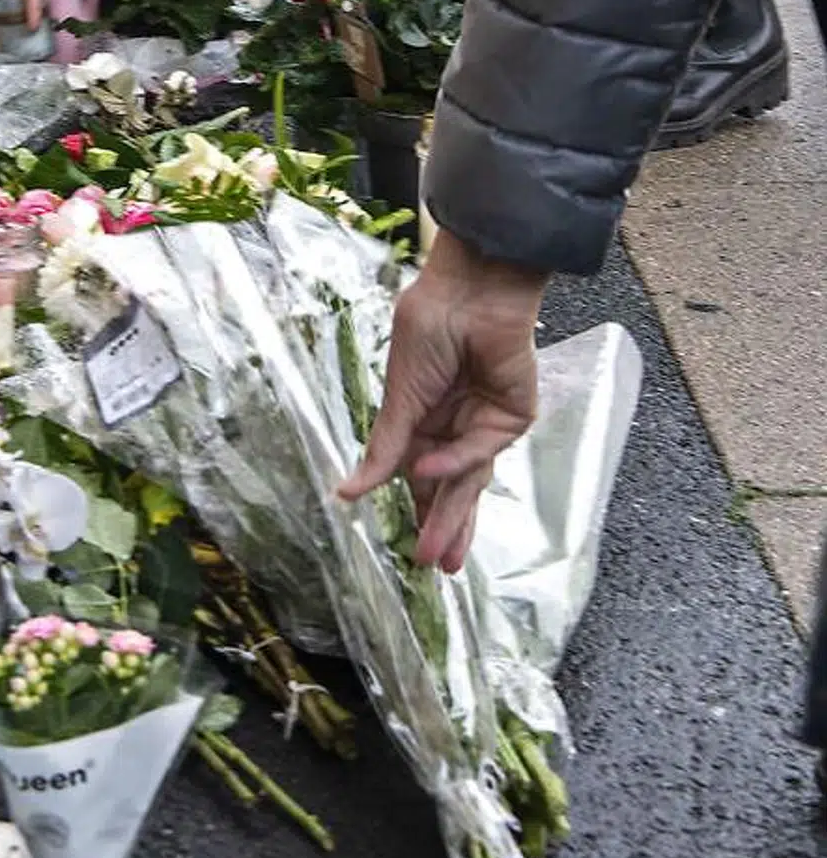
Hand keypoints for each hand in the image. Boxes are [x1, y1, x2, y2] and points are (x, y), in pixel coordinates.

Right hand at [338, 229, 545, 572]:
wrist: (469, 292)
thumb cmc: (429, 328)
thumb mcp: (399, 395)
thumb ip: (384, 448)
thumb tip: (347, 492)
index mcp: (426, 416)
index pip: (421, 475)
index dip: (416, 509)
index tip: (406, 547)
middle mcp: (458, 423)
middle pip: (450, 486)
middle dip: (440, 525)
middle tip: (429, 565)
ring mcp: (486, 421)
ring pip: (470, 480)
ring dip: (453, 516)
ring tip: (438, 555)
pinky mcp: (511, 416)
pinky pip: (479, 449)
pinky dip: (454, 460)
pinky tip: (429, 467)